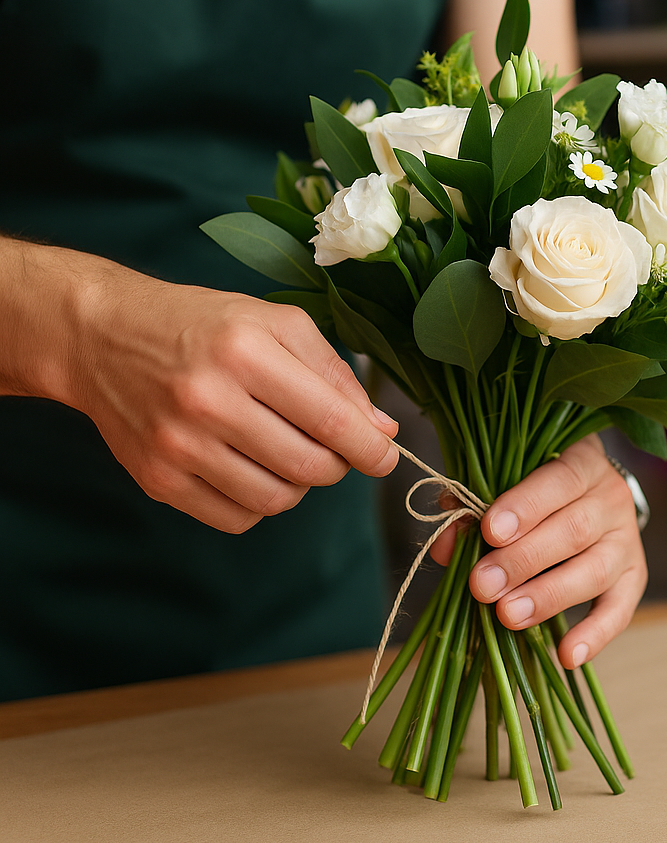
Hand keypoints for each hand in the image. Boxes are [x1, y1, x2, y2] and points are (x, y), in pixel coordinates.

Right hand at [1, 240, 398, 532]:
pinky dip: (259, 502)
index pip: (331, 421)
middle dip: (337, 465)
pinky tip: (251, 467)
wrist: (103, 336)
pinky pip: (236, 519)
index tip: (386, 456)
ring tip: (287, 451)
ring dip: (298, 484)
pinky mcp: (157, 479)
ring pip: (276, 500)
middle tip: (332, 447)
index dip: (371, 449)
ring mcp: (178, 445)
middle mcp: (208, 400)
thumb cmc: (203, 325)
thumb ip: (334, 373)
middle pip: (309, 467)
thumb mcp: (274, 323)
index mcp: (245, 352)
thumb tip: (382, 430)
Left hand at [432, 435, 647, 668]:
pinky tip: (566, 656)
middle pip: (574, 531)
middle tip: (484, 585)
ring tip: (508, 616)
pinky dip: (595, 636)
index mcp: (582, 463)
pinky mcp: (633, 579)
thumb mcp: (506, 478)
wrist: (590, 490)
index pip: (558, 481)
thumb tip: (444, 546)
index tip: (490, 532)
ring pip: (594, 571)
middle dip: (523, 561)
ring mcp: (626, 541)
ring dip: (549, 597)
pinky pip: (619, 610)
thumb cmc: (536, 485)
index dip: (524, 507)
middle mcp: (611, 499)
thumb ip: (473, 504)